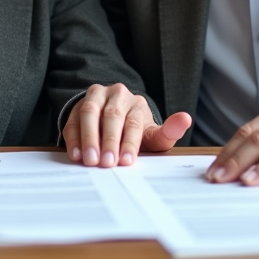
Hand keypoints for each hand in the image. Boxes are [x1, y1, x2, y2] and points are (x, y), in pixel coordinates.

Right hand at [63, 83, 192, 167]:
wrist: (111, 119)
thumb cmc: (134, 132)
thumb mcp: (151, 134)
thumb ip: (168, 132)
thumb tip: (186, 119)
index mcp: (136, 103)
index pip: (133, 122)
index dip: (129, 143)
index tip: (126, 162)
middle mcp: (116, 95)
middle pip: (112, 116)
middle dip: (109, 141)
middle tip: (106, 163)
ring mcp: (95, 97)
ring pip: (90, 113)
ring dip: (89, 138)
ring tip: (89, 161)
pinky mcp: (77, 105)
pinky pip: (73, 120)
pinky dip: (74, 138)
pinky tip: (76, 155)